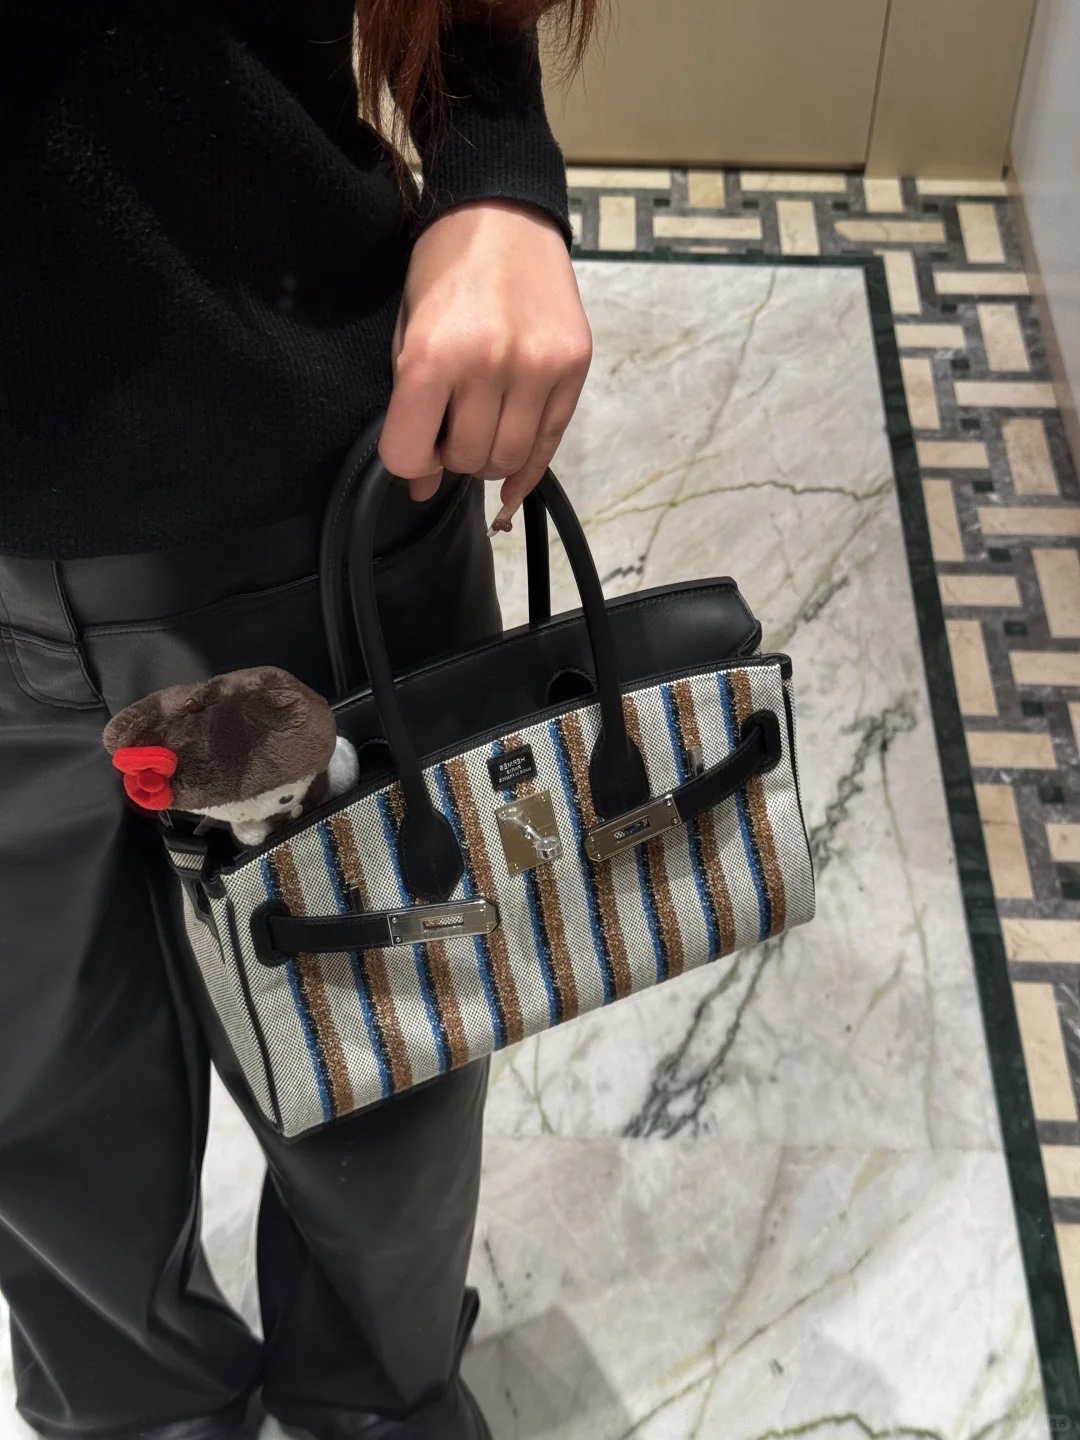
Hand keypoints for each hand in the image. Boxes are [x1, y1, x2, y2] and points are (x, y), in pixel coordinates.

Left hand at [379, 199, 592, 517]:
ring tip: (481, 430)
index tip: (415, 444)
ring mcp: (540, 366)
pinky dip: (528, 470)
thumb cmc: (443, 272)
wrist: (504, 213)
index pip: (411, 453)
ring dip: (490, 459)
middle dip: (453, 456)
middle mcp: (491, 364)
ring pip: (510, 457)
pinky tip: (512, 482)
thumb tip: (422, 487)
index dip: (408, 459)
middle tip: (451, 429)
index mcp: (435, 354)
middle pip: (468, 460)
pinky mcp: (574, 366)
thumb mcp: (408, 335)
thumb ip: (410, 411)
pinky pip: (550, 442)